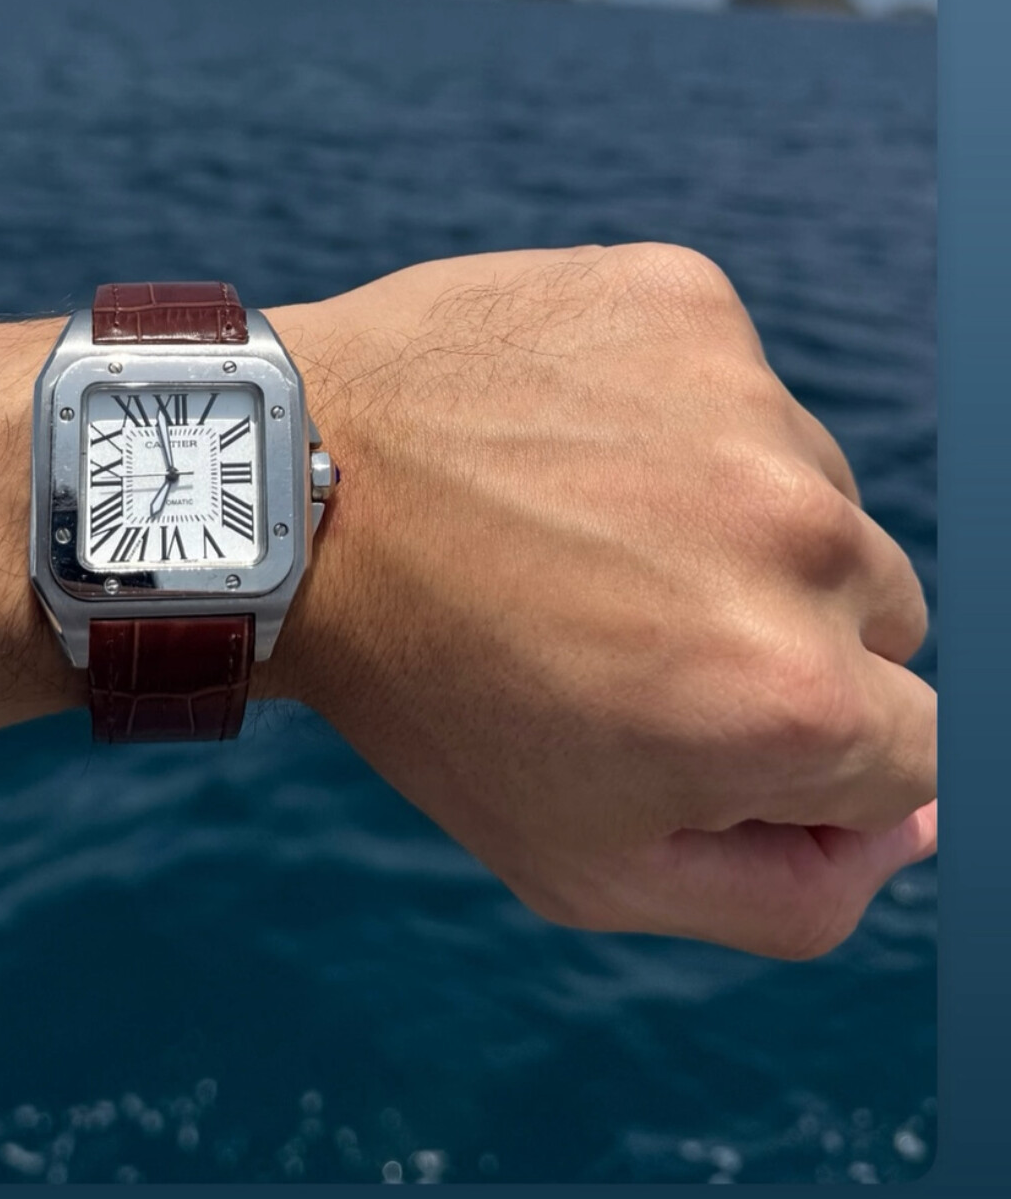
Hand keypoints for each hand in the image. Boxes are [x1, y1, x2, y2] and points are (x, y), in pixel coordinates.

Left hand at [256, 247, 935, 960]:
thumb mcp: (591, 869)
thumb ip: (789, 894)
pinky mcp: (693, 303)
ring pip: (816, 498)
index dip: (805, 764)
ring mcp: (750, 406)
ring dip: (733, 526)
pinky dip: (675, 422)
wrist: (284, 497)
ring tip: (577, 537)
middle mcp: (802, 540)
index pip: (912, 755)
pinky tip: (564, 449)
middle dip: (779, 643)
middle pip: (882, 623)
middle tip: (618, 634)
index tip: (688, 726)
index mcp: (790, 701)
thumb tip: (914, 829)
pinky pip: (742, 392)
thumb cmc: (434, 699)